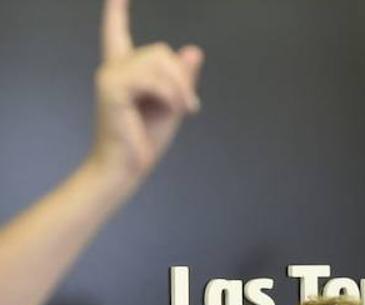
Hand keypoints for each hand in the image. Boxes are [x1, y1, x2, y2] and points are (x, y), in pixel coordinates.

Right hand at [88, 0, 203, 185]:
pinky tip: (175, 110)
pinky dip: (172, 95)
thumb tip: (193, 50)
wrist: (126, 168)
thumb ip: (182, 79)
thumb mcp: (173, 105)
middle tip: (191, 106)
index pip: (117, 33)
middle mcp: (113, 68)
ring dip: (180, 88)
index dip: (116, 12)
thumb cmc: (145, 140)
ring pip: (159, 61)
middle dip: (182, 77)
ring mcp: (110, 76)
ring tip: (184, 110)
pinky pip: (154, 80)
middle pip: (159, 50)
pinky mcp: (112, 87)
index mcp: (124, 71)